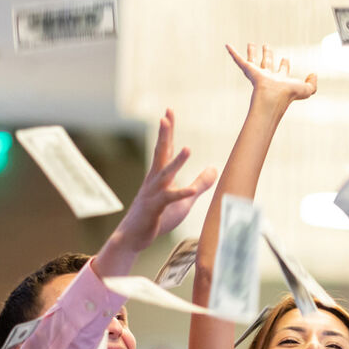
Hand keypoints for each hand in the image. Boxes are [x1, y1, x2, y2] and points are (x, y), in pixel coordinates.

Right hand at [94, 110, 216, 276]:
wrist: (133, 236)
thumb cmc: (158, 216)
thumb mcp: (184, 199)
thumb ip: (200, 184)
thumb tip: (214, 169)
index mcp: (160, 176)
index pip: (165, 148)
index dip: (168, 131)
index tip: (168, 112)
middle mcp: (154, 180)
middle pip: (160, 153)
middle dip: (164, 135)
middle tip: (165, 116)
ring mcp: (153, 193)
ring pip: (165, 174)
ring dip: (176, 162)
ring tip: (187, 149)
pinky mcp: (155, 208)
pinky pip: (169, 200)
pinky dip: (180, 194)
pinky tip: (190, 190)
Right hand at [226, 43, 316, 102]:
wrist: (273, 97)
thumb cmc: (289, 95)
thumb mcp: (307, 90)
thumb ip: (313, 84)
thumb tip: (314, 74)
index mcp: (280, 80)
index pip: (282, 70)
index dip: (284, 64)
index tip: (285, 58)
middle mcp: (268, 77)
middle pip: (267, 63)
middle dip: (268, 55)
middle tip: (267, 47)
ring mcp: (257, 74)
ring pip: (254, 60)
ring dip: (252, 52)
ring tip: (252, 44)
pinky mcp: (248, 70)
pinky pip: (238, 59)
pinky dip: (233, 53)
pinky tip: (228, 46)